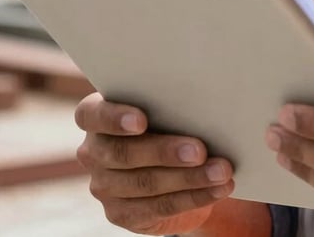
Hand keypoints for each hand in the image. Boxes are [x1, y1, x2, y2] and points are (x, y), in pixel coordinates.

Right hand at [75, 92, 234, 234]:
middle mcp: (93, 152)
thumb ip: (170, 102)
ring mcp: (104, 186)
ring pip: (146, 183)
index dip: (114, 118)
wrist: (169, 164)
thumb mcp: (164, 106)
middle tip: (200, 150)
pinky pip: (159, 207)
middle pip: (124, 153)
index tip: (141, 121)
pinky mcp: (121, 213)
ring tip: (221, 171)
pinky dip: (194, 197)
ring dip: (189, 178)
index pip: (93, 114)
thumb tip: (207, 100)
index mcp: (96, 116)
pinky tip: (217, 189)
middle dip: (166, 152)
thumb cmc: (168, 119)